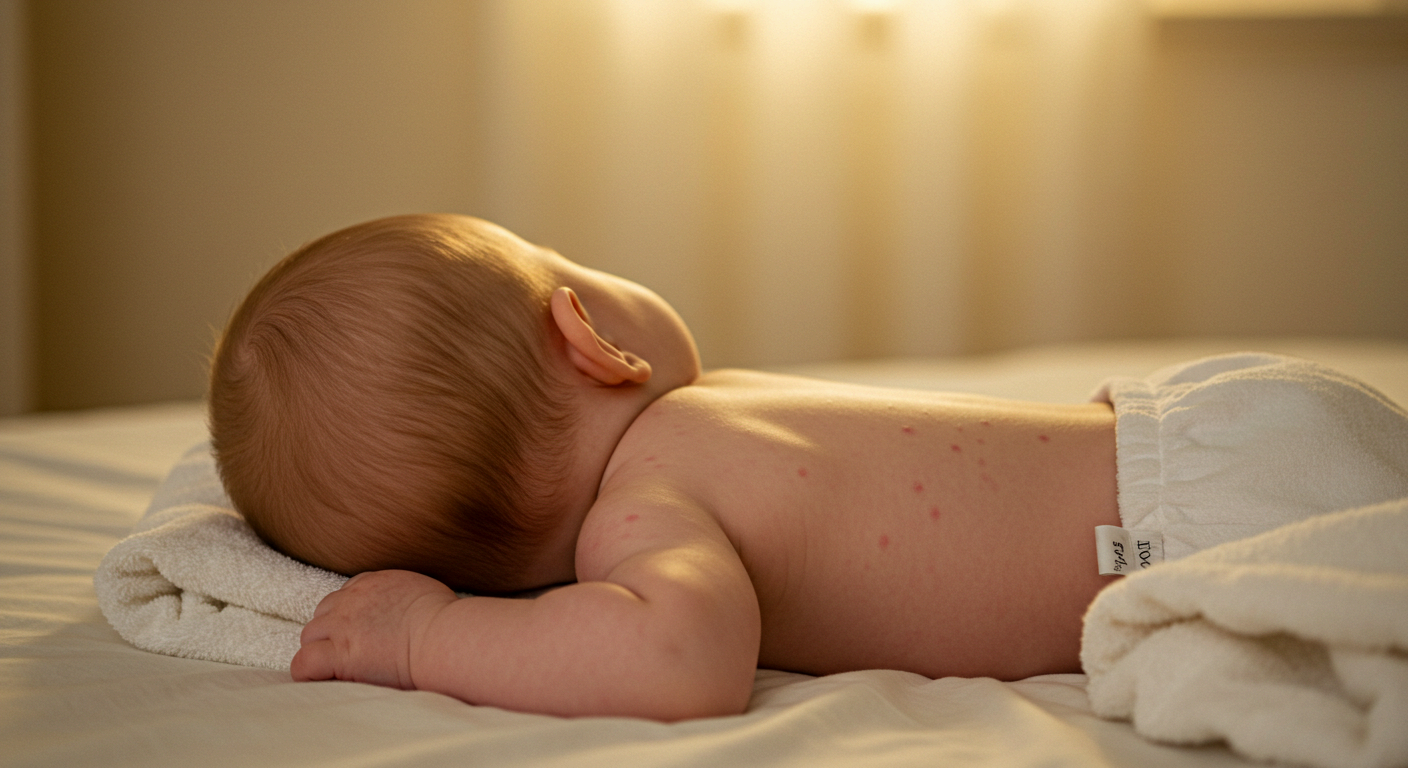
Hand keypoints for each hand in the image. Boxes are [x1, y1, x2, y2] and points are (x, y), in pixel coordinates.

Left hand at [291, 570, 456, 689]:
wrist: (443, 636)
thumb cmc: (446, 620)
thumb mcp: (423, 591)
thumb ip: (403, 596)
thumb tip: (410, 609)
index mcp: (372, 583)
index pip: (343, 596)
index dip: (347, 617)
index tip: (361, 634)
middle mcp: (351, 600)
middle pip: (322, 614)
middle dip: (331, 633)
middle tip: (350, 654)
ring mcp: (342, 626)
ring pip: (310, 636)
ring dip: (320, 651)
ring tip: (337, 670)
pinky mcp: (339, 654)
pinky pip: (303, 663)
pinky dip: (307, 673)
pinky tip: (320, 681)